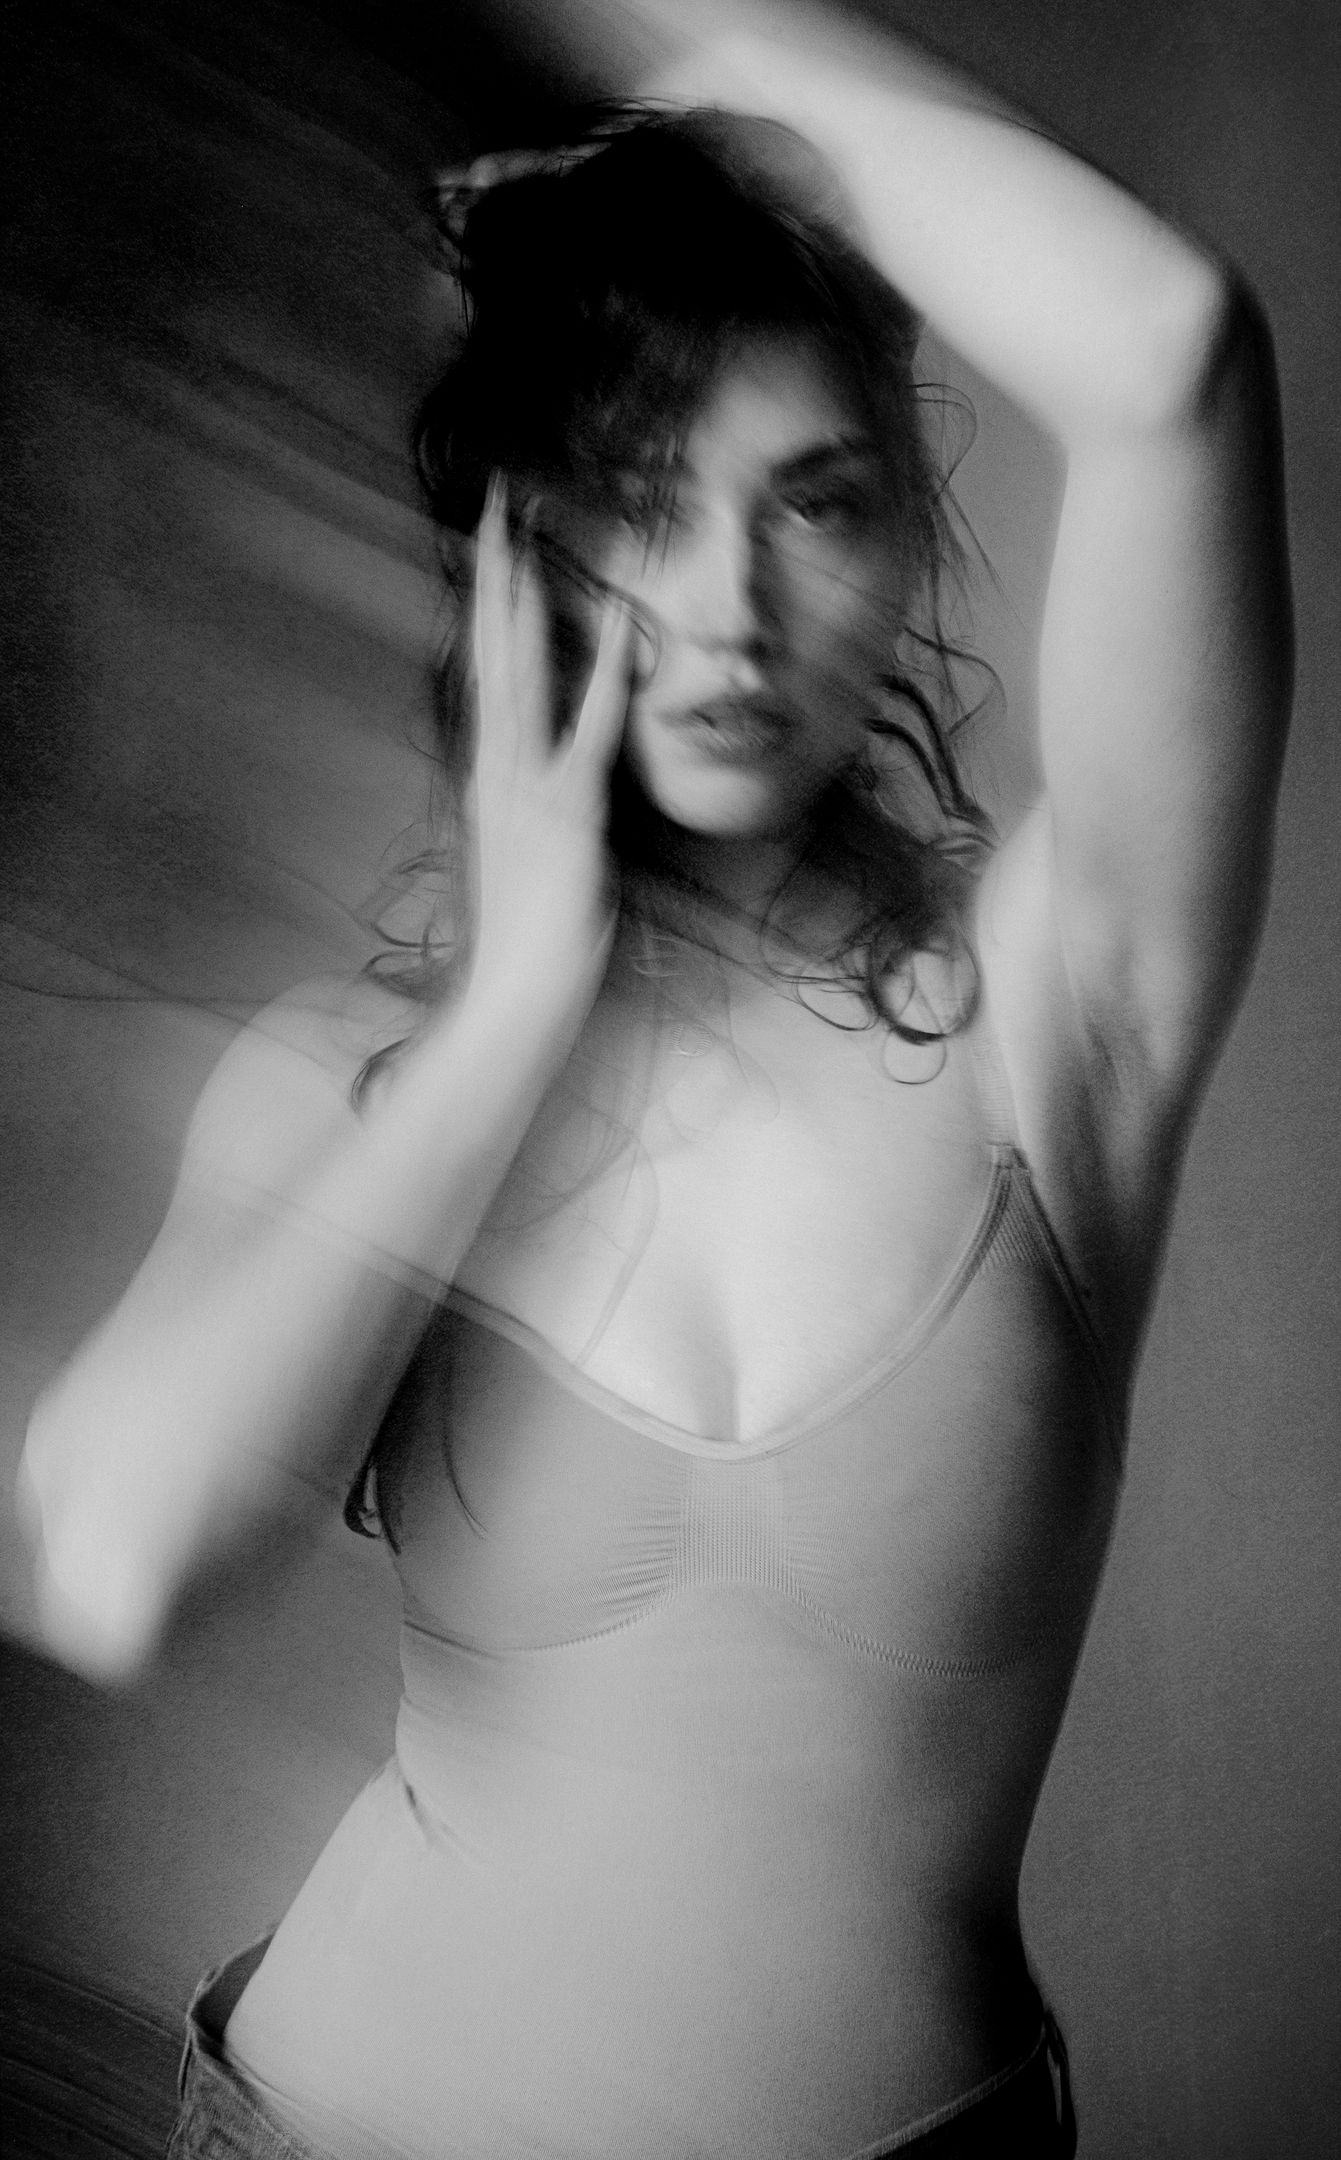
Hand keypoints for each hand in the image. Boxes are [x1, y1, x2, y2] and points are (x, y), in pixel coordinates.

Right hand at [467, 478, 633, 1014]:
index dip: (492, 607)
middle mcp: (499, 769)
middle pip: (492, 653)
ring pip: (520, 673)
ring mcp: (528, 787)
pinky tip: (618, 620)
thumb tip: (545, 784)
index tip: (495, 546)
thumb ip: (533, 810)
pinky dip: (605, 672)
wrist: (517, 998)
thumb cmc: (529, 941)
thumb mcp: (531, 859)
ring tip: (519, 529)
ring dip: (521, 599)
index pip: (490, 673)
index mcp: (492, 776)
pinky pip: (588, 730)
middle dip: (493, 575)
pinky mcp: (567, 814)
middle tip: (495, 501)